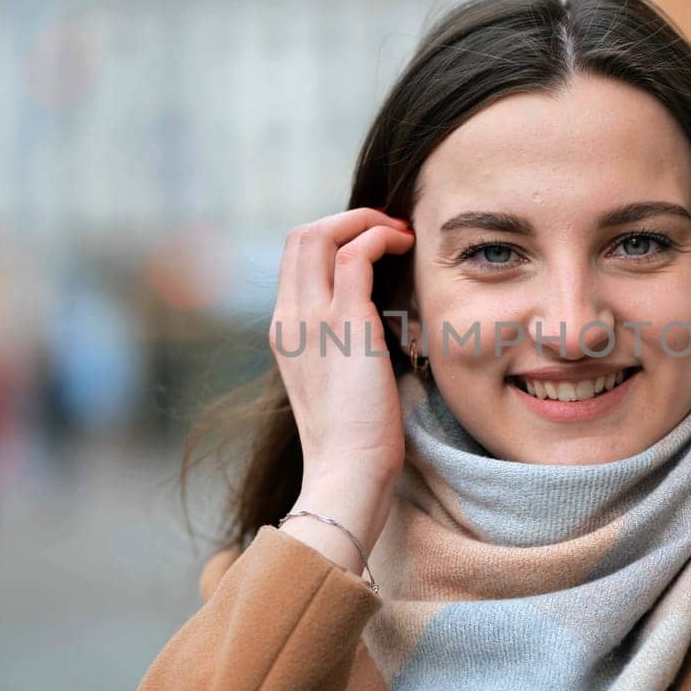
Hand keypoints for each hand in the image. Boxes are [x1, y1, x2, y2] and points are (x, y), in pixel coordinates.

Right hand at [269, 207, 414, 572]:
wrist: (347, 471)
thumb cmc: (354, 438)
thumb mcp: (336, 380)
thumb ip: (341, 344)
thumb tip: (374, 319)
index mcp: (285, 330)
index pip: (296, 257)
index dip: (334, 236)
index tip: (372, 244)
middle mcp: (290, 318)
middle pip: (301, 235)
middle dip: (348, 219)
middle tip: (390, 230)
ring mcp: (311, 318)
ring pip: (321, 233)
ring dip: (367, 222)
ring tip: (401, 234)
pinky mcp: (344, 322)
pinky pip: (355, 253)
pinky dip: (380, 237)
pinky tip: (406, 247)